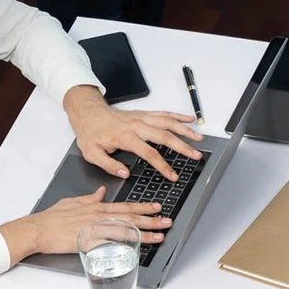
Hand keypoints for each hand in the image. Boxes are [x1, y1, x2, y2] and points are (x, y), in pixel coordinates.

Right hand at [0, 186, 171, 262]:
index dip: (144, 207)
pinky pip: (110, 244)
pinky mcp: (88, 242)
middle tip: (167, 221)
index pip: (126, 206)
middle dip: (152, 219)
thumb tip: (101, 192)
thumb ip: (90, 197)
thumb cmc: (52, 217)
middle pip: (131, 217)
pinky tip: (136, 248)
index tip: (157, 207)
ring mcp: (95, 229)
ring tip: (160, 235)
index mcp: (97, 207)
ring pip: (125, 230)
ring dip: (144, 233)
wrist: (37, 229)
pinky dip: (124, 245)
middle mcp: (99, 216)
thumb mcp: (73, 201)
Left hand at [62, 86, 203, 181]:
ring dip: (185, 130)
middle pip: (165, 136)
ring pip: (168, 122)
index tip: (172, 175)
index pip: (149, 154)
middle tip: (195, 155)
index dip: (163, 166)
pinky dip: (178, 115)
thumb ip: (109, 165)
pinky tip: (189, 119)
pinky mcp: (144, 113)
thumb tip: (125, 174)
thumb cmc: (91, 133)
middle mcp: (137, 126)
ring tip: (198, 138)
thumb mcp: (92, 154)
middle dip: (183, 147)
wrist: (90, 113)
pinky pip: (164, 113)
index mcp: (126, 138)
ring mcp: (143, 118)